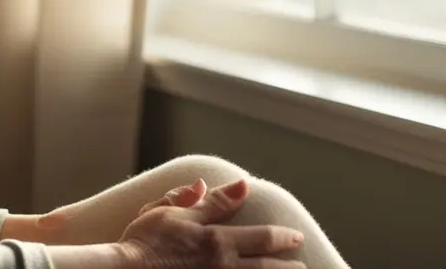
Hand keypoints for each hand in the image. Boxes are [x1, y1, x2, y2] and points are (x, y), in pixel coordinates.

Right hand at [117, 179, 305, 267]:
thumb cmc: (143, 241)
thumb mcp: (172, 212)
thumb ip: (208, 202)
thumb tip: (239, 185)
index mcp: (217, 241)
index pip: (263, 238)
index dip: (283, 237)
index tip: (296, 237)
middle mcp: (223, 267)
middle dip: (289, 267)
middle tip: (302, 265)